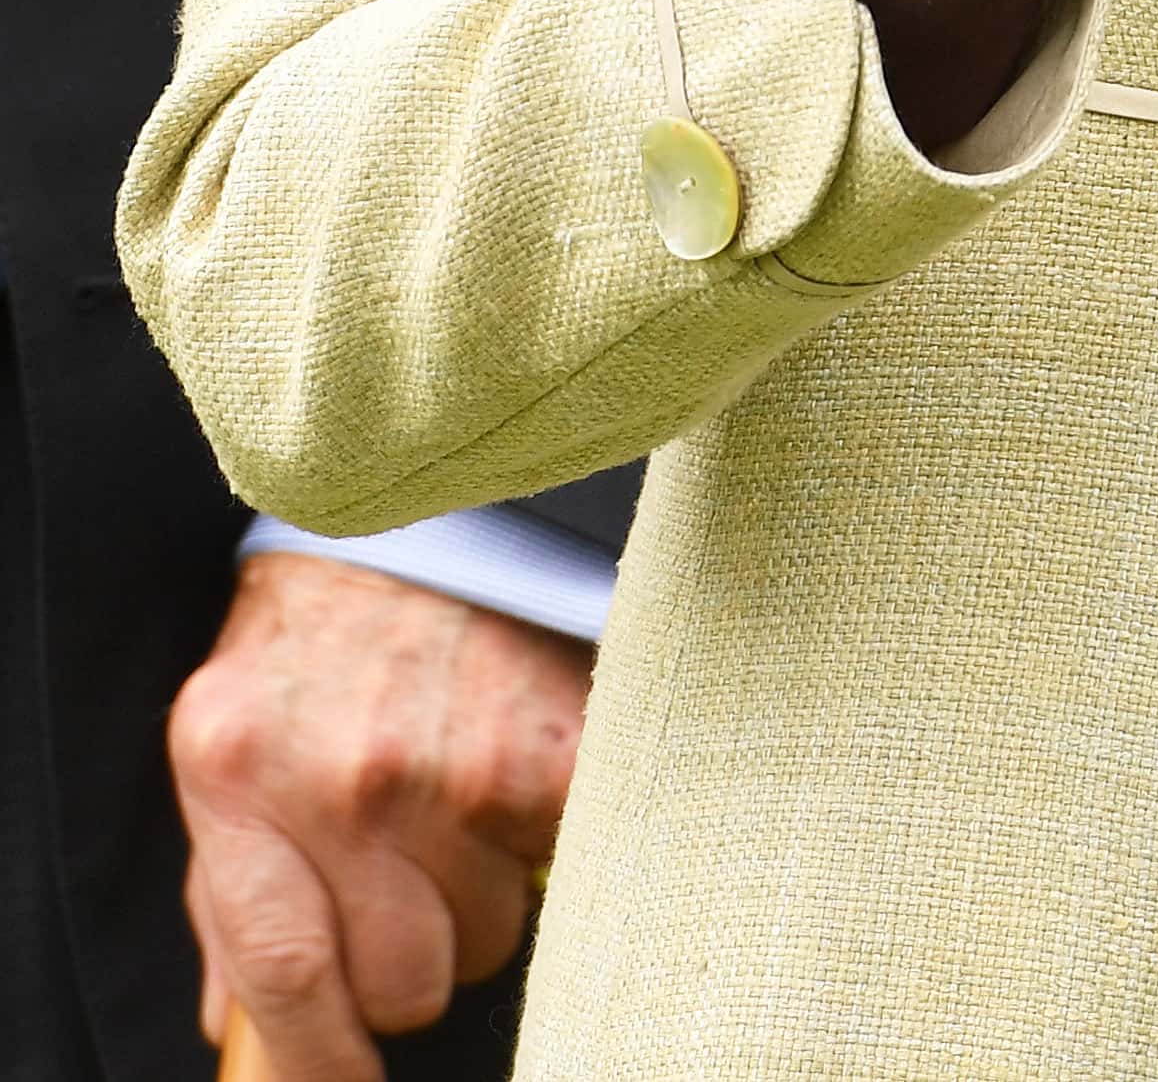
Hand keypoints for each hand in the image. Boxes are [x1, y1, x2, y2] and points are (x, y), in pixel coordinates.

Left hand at [170, 553, 587, 1081]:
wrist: (421, 501)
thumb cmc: (313, 640)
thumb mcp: (227, 751)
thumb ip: (231, 897)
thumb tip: (249, 1030)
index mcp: (238, 779)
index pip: (283, 977)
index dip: (318, 1064)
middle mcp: (345, 778)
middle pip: (403, 981)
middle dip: (408, 954)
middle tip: (405, 875)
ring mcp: (454, 764)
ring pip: (487, 938)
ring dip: (477, 898)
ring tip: (456, 801)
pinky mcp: (550, 746)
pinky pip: (560, 868)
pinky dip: (543, 842)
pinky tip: (514, 774)